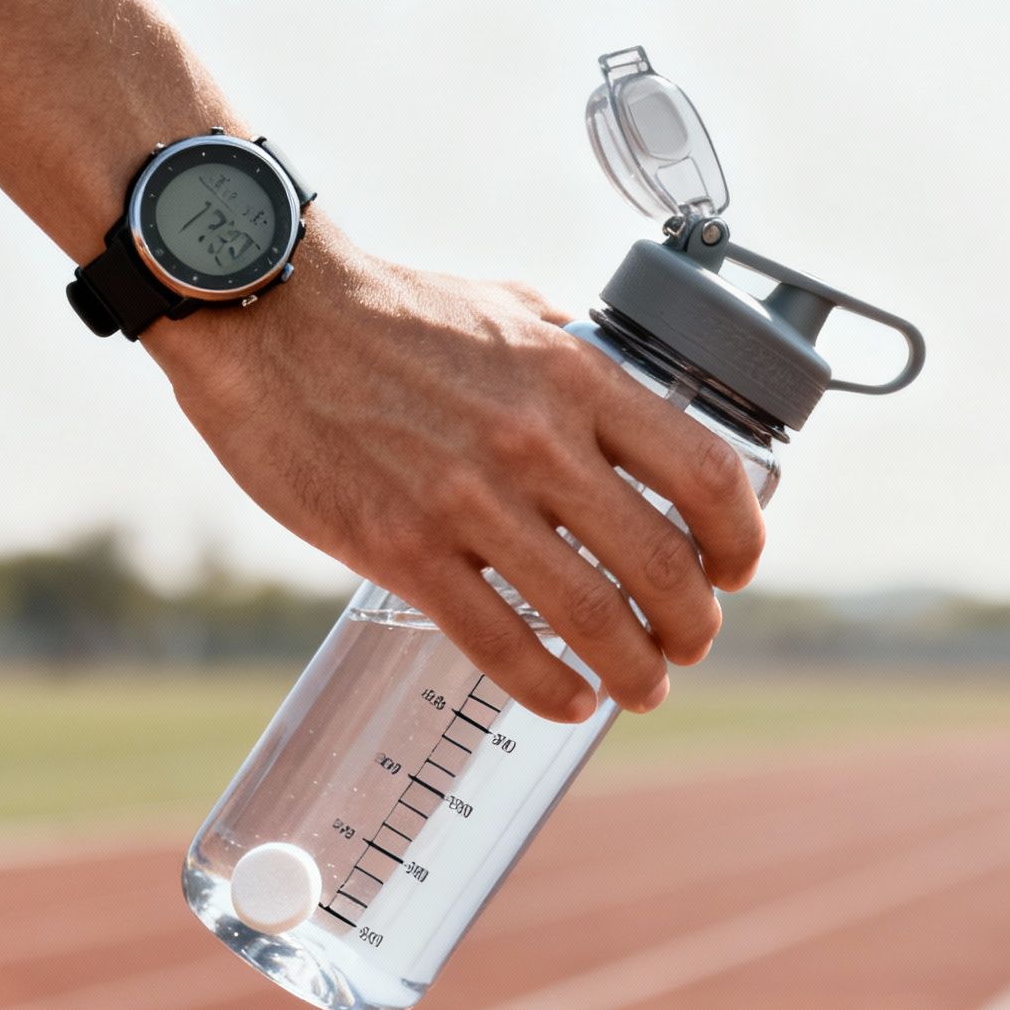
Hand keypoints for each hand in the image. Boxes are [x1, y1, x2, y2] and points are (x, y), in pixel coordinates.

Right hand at [143, 223, 766, 721]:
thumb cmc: (391, 311)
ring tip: (642, 687)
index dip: (739, 540)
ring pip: (590, 618)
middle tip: (691, 644)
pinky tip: (568, 698)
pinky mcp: (401, 549)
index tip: (735, 570)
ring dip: (634, 671)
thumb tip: (626, 402)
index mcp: (575, 376)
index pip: (704, 475)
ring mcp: (467, 500)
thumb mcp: (510, 310)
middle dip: (693, 624)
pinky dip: (549, 687)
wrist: (271, 314)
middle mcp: (536, 442)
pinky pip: (498, 642)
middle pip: (660, 565)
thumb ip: (575, 362)